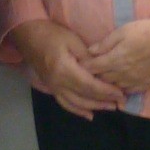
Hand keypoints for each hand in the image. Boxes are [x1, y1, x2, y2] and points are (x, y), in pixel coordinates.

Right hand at [9, 21, 124, 119]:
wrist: (28, 35)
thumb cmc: (51, 34)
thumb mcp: (73, 40)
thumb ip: (88, 57)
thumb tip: (102, 71)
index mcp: (64, 70)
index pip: (90, 85)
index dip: (107, 91)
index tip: (121, 93)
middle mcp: (58, 83)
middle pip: (85, 97)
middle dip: (104, 100)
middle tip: (120, 102)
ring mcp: (53, 87)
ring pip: (76, 104)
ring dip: (94, 107)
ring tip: (110, 108)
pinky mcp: (51, 88)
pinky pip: (65, 103)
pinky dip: (78, 111)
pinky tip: (89, 115)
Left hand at [84, 11, 149, 92]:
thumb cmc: (147, 31)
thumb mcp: (123, 31)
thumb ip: (105, 43)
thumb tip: (90, 51)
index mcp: (115, 60)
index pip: (93, 68)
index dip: (84, 67)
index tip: (78, 65)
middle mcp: (123, 74)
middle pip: (102, 80)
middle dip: (93, 76)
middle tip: (87, 73)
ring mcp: (136, 81)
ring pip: (115, 87)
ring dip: (107, 84)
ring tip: (102, 79)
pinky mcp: (147, 84)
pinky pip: (130, 91)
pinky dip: (122, 89)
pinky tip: (120, 85)